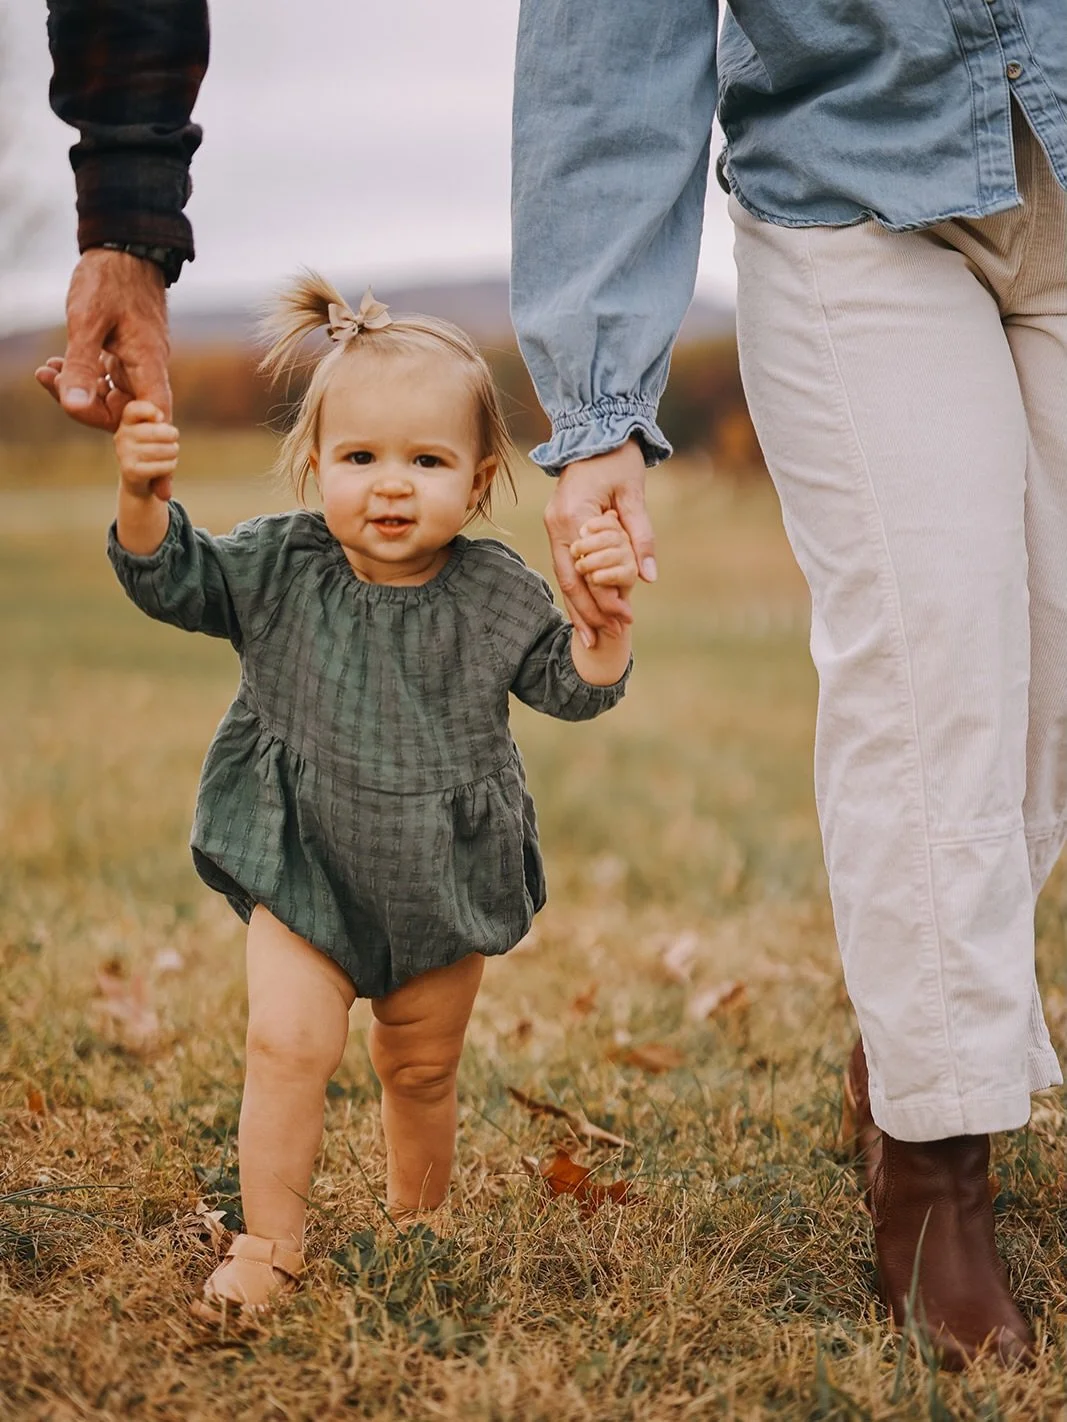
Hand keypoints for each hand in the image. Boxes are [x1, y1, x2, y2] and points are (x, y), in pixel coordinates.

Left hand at [34, 248, 171, 430]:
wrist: (122, 248)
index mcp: (148, 364)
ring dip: (78, 391)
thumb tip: (73, 407)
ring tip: (48, 371)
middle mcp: (148, 370)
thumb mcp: (86, 321)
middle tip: (51, 381)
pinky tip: (57, 365)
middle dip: (84, 406)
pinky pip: (107, 380)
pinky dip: (83, 377)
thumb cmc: (108, 280)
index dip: (141, 442)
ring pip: (112, 398)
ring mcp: (138, 364)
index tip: (121, 451)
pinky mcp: (126, 356)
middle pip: (125, 413)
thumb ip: (81, 367)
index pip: (151, 418)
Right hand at [114, 401, 178, 500]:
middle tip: (173, 442)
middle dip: (173, 436)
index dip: (151, 411)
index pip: (134, 408)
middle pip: (158, 431)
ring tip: (170, 454)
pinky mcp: (130, 471)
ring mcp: (123, 453)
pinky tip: (167, 466)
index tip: (160, 418)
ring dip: (173, 453)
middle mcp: (121, 435)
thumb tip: (160, 418)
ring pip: (163, 450)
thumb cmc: (152, 448)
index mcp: (127, 421)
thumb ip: (158, 420)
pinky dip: (171, 466)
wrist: (137, 478)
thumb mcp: (154, 430)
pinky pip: (162, 466)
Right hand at [544, 439, 655, 647]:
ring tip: (592, 636)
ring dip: (579, 606)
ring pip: (564, 576)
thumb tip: (648, 577)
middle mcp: (557, 525)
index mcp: (574, 517)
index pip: (589, 571)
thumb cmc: (618, 458)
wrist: (596, 429)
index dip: (606, 599)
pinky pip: (565, 564)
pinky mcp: (559, 524)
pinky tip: (584, 608)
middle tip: (607, 640)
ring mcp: (554, 525)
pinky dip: (576, 588)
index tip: (626, 619)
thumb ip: (641, 537)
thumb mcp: (634, 495)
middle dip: (589, 613)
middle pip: (570, 580)